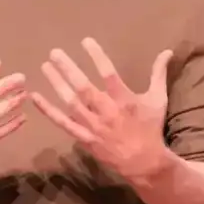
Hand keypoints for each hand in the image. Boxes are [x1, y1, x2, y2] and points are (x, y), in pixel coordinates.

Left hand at [31, 37, 173, 181]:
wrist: (145, 163)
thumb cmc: (150, 127)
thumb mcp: (158, 99)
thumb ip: (158, 73)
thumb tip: (167, 51)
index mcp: (124, 100)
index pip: (108, 73)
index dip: (97, 56)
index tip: (85, 41)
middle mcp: (107, 111)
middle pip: (84, 87)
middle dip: (68, 69)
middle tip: (54, 52)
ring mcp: (93, 125)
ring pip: (71, 103)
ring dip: (57, 84)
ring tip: (45, 67)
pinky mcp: (84, 137)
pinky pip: (63, 123)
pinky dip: (48, 111)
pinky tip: (35, 97)